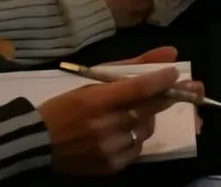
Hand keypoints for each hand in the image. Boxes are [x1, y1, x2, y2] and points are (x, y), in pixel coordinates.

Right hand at [39, 57, 179, 175]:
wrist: (38, 141)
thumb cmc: (64, 106)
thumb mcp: (90, 82)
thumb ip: (130, 68)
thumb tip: (169, 54)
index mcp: (95, 99)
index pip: (138, 88)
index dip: (161, 80)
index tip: (174, 73)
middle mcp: (104, 125)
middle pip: (148, 109)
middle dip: (168, 96)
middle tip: (183, 89)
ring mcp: (109, 148)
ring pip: (146, 130)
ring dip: (147, 118)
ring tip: (134, 112)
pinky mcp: (111, 166)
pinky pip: (137, 149)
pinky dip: (136, 138)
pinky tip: (123, 131)